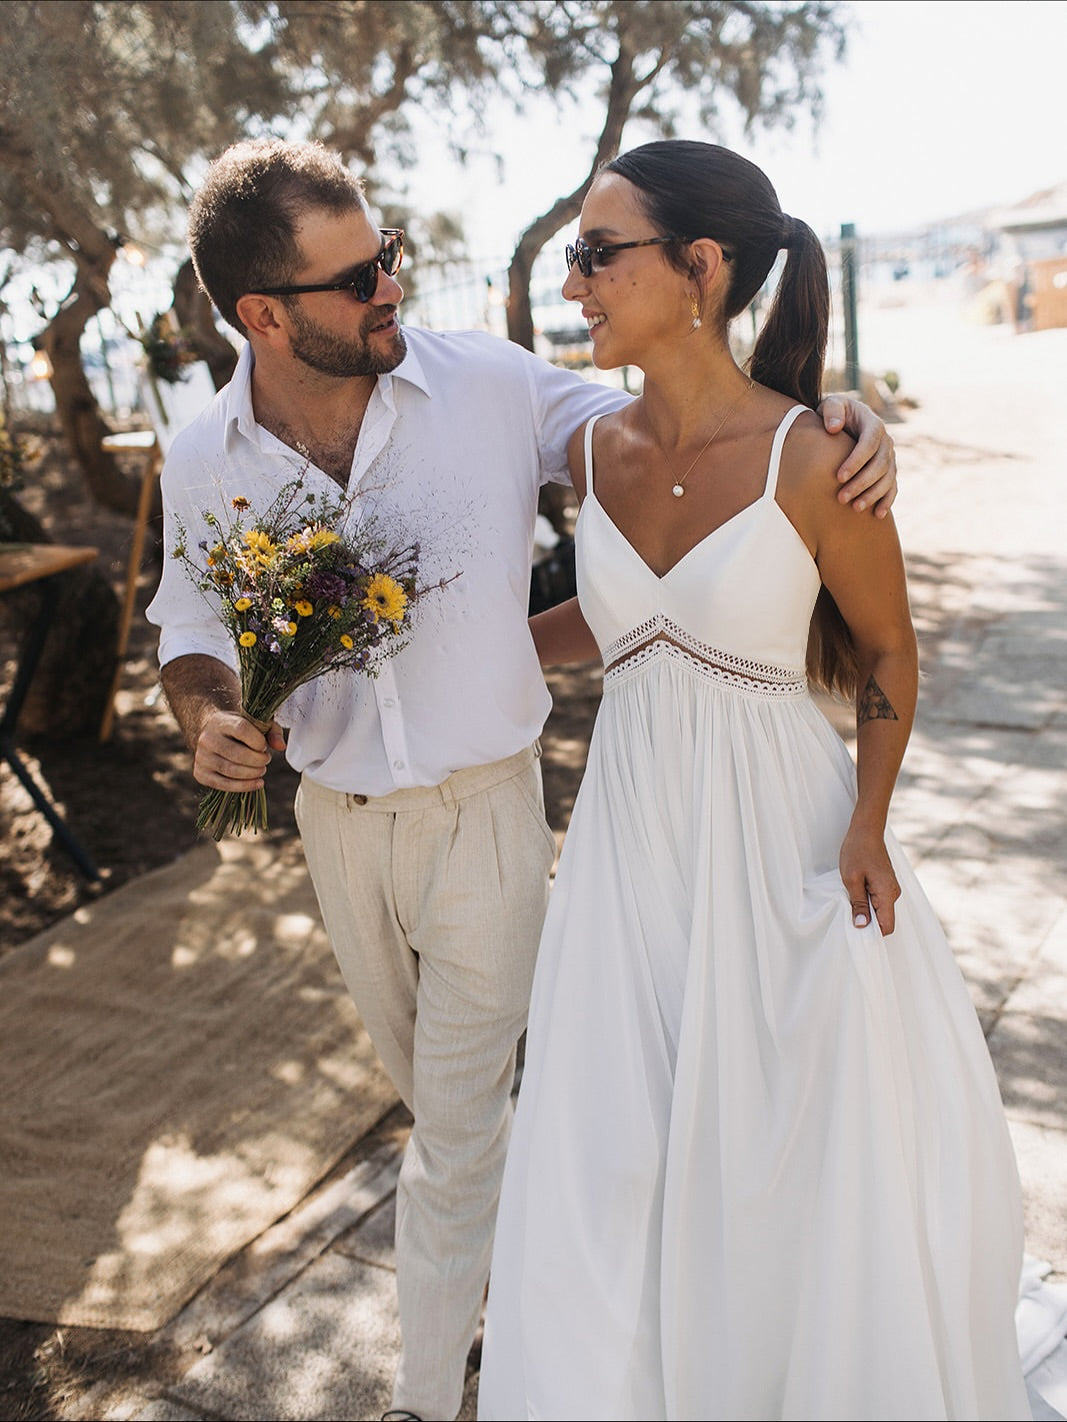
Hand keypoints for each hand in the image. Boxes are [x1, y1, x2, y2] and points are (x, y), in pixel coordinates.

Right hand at [191, 709, 282, 791]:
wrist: (212, 735)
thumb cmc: (239, 730)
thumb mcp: (256, 723)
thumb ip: (272, 731)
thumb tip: (281, 746)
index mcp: (220, 721)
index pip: (241, 729)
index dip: (258, 741)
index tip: (264, 746)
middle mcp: (207, 739)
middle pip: (237, 754)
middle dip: (258, 761)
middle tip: (266, 760)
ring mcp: (201, 757)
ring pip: (231, 771)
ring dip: (252, 774)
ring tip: (261, 770)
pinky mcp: (200, 773)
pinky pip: (223, 785)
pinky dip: (243, 786)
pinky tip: (257, 783)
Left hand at [818, 394, 896, 517]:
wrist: (842, 422)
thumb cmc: (834, 414)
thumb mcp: (831, 405)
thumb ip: (832, 411)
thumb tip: (834, 428)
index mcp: (873, 424)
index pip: (870, 443)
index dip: (856, 461)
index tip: (839, 477)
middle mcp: (886, 441)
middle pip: (880, 464)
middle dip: (861, 483)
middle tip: (841, 498)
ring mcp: (889, 457)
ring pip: (887, 478)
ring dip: (873, 494)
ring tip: (855, 508)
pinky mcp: (888, 471)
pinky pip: (892, 486)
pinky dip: (887, 500)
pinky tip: (878, 514)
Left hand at [839, 823, 900, 935]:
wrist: (866, 830)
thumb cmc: (857, 851)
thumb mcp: (851, 879)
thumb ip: (858, 904)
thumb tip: (862, 925)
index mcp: (887, 894)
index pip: (887, 926)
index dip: (872, 933)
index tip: (855, 931)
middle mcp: (893, 893)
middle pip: (884, 920)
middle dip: (867, 922)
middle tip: (848, 915)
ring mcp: (891, 888)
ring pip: (880, 910)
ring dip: (866, 910)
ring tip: (850, 900)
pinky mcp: (886, 883)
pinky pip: (879, 900)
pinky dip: (867, 901)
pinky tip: (855, 893)